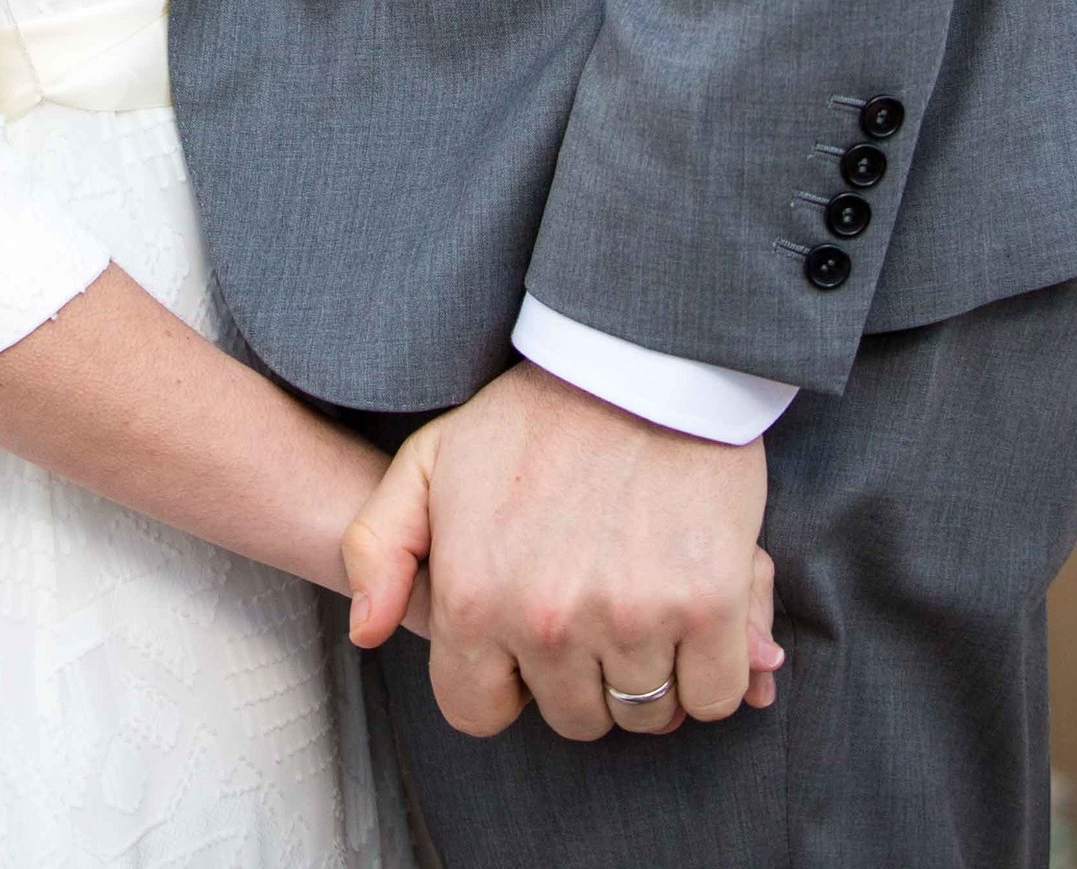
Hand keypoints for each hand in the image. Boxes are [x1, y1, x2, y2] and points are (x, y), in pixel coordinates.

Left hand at [342, 364, 781, 738]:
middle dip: (579, 675)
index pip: (476, 711)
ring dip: (648, 674)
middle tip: (590, 601)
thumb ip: (378, 548)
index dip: (500, 680)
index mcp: (475, 597)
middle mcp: (549, 621)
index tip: (524, 637)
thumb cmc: (532, 415)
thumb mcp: (429, 463)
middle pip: (572, 718)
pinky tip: (694, 612)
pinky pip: (712, 696)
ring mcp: (632, 617)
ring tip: (640, 598)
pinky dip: (711, 670)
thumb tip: (364, 634)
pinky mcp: (710, 607)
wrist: (635, 358)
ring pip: (645, 715)